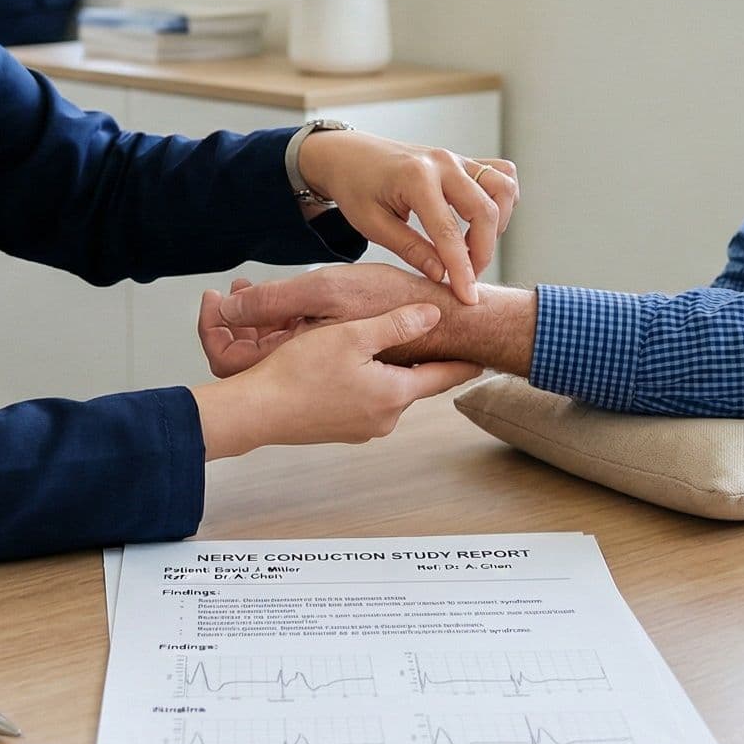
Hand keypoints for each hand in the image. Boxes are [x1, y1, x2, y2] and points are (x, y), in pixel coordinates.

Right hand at [189, 303, 481, 457]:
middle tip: (428, 334)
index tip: (485, 355)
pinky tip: (347, 364)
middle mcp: (385, 418)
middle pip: (415, 382)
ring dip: (387, 368)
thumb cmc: (301, 372)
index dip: (465, 363)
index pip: (443, 376)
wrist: (258, 411)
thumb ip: (398, 325)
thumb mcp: (353, 336)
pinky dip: (366, 380)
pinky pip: (365, 400)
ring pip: (387, 390)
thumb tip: (433, 314)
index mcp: (394, 394)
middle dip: (419, 358)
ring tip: (380, 342)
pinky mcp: (341, 429)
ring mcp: (362, 428)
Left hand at [296, 131, 518, 302]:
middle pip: (485, 211)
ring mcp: (456, 158)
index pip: (448, 232)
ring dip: (498, 223)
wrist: (348, 154)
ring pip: (503, 188)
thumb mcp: (372, 224)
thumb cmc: (355, 188)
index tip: (468, 298)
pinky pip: (500, 174)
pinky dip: (501, 199)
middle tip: (467, 277)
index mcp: (415, 178)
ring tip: (473, 247)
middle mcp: (443, 163)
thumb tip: (442, 275)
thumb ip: (410, 249)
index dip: (462, 270)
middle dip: (483, 251)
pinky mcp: (463, 160)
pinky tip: (483, 221)